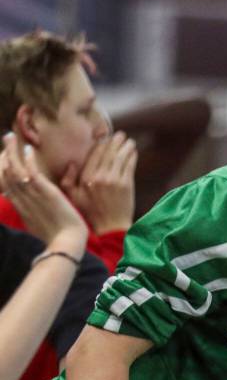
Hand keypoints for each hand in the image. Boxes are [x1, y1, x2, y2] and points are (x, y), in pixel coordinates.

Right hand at [0, 133, 86, 255]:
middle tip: (6, 140)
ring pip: (15, 170)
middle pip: (6, 174)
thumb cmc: (59, 236)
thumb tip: (35, 205)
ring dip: (11, 152)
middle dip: (4, 156)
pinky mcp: (46, 193)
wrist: (67, 243)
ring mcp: (33, 196)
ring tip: (10, 137)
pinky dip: (29, 161)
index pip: (6, 185)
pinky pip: (32, 173)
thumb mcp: (41, 223)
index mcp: (21, 208)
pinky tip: (29, 149)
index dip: (3, 170)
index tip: (4, 158)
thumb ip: (35, 212)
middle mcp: (23, 200)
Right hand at [62, 130, 136, 234]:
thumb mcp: (72, 197)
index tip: (105, 138)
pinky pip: (129, 165)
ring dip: (125, 146)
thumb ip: (67, 180)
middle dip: (115, 141)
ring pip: (120, 157)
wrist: (110, 228)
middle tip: (120, 135)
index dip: (101, 144)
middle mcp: (99, 177)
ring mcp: (114, 180)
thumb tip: (71, 163)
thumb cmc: (90, 213)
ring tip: (129, 141)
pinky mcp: (127, 185)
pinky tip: (133, 151)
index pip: (94, 155)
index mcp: (85, 178)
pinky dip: (132, 156)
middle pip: (108, 153)